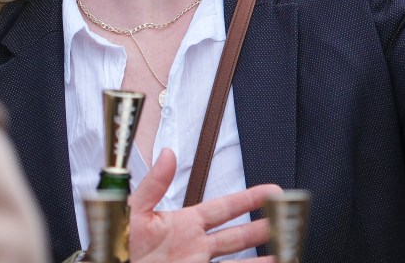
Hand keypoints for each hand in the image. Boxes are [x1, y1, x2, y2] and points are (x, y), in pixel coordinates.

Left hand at [129, 148, 278, 262]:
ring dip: (263, 256)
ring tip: (287, 250)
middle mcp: (195, 245)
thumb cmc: (114, 242)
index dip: (249, 199)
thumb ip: (154, 184)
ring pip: (239, 261)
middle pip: (239, 235)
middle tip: (289, 218)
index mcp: (184, 223)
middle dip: (264, 226)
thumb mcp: (133, 210)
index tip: (274, 191)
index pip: (224, 208)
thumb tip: (169, 153)